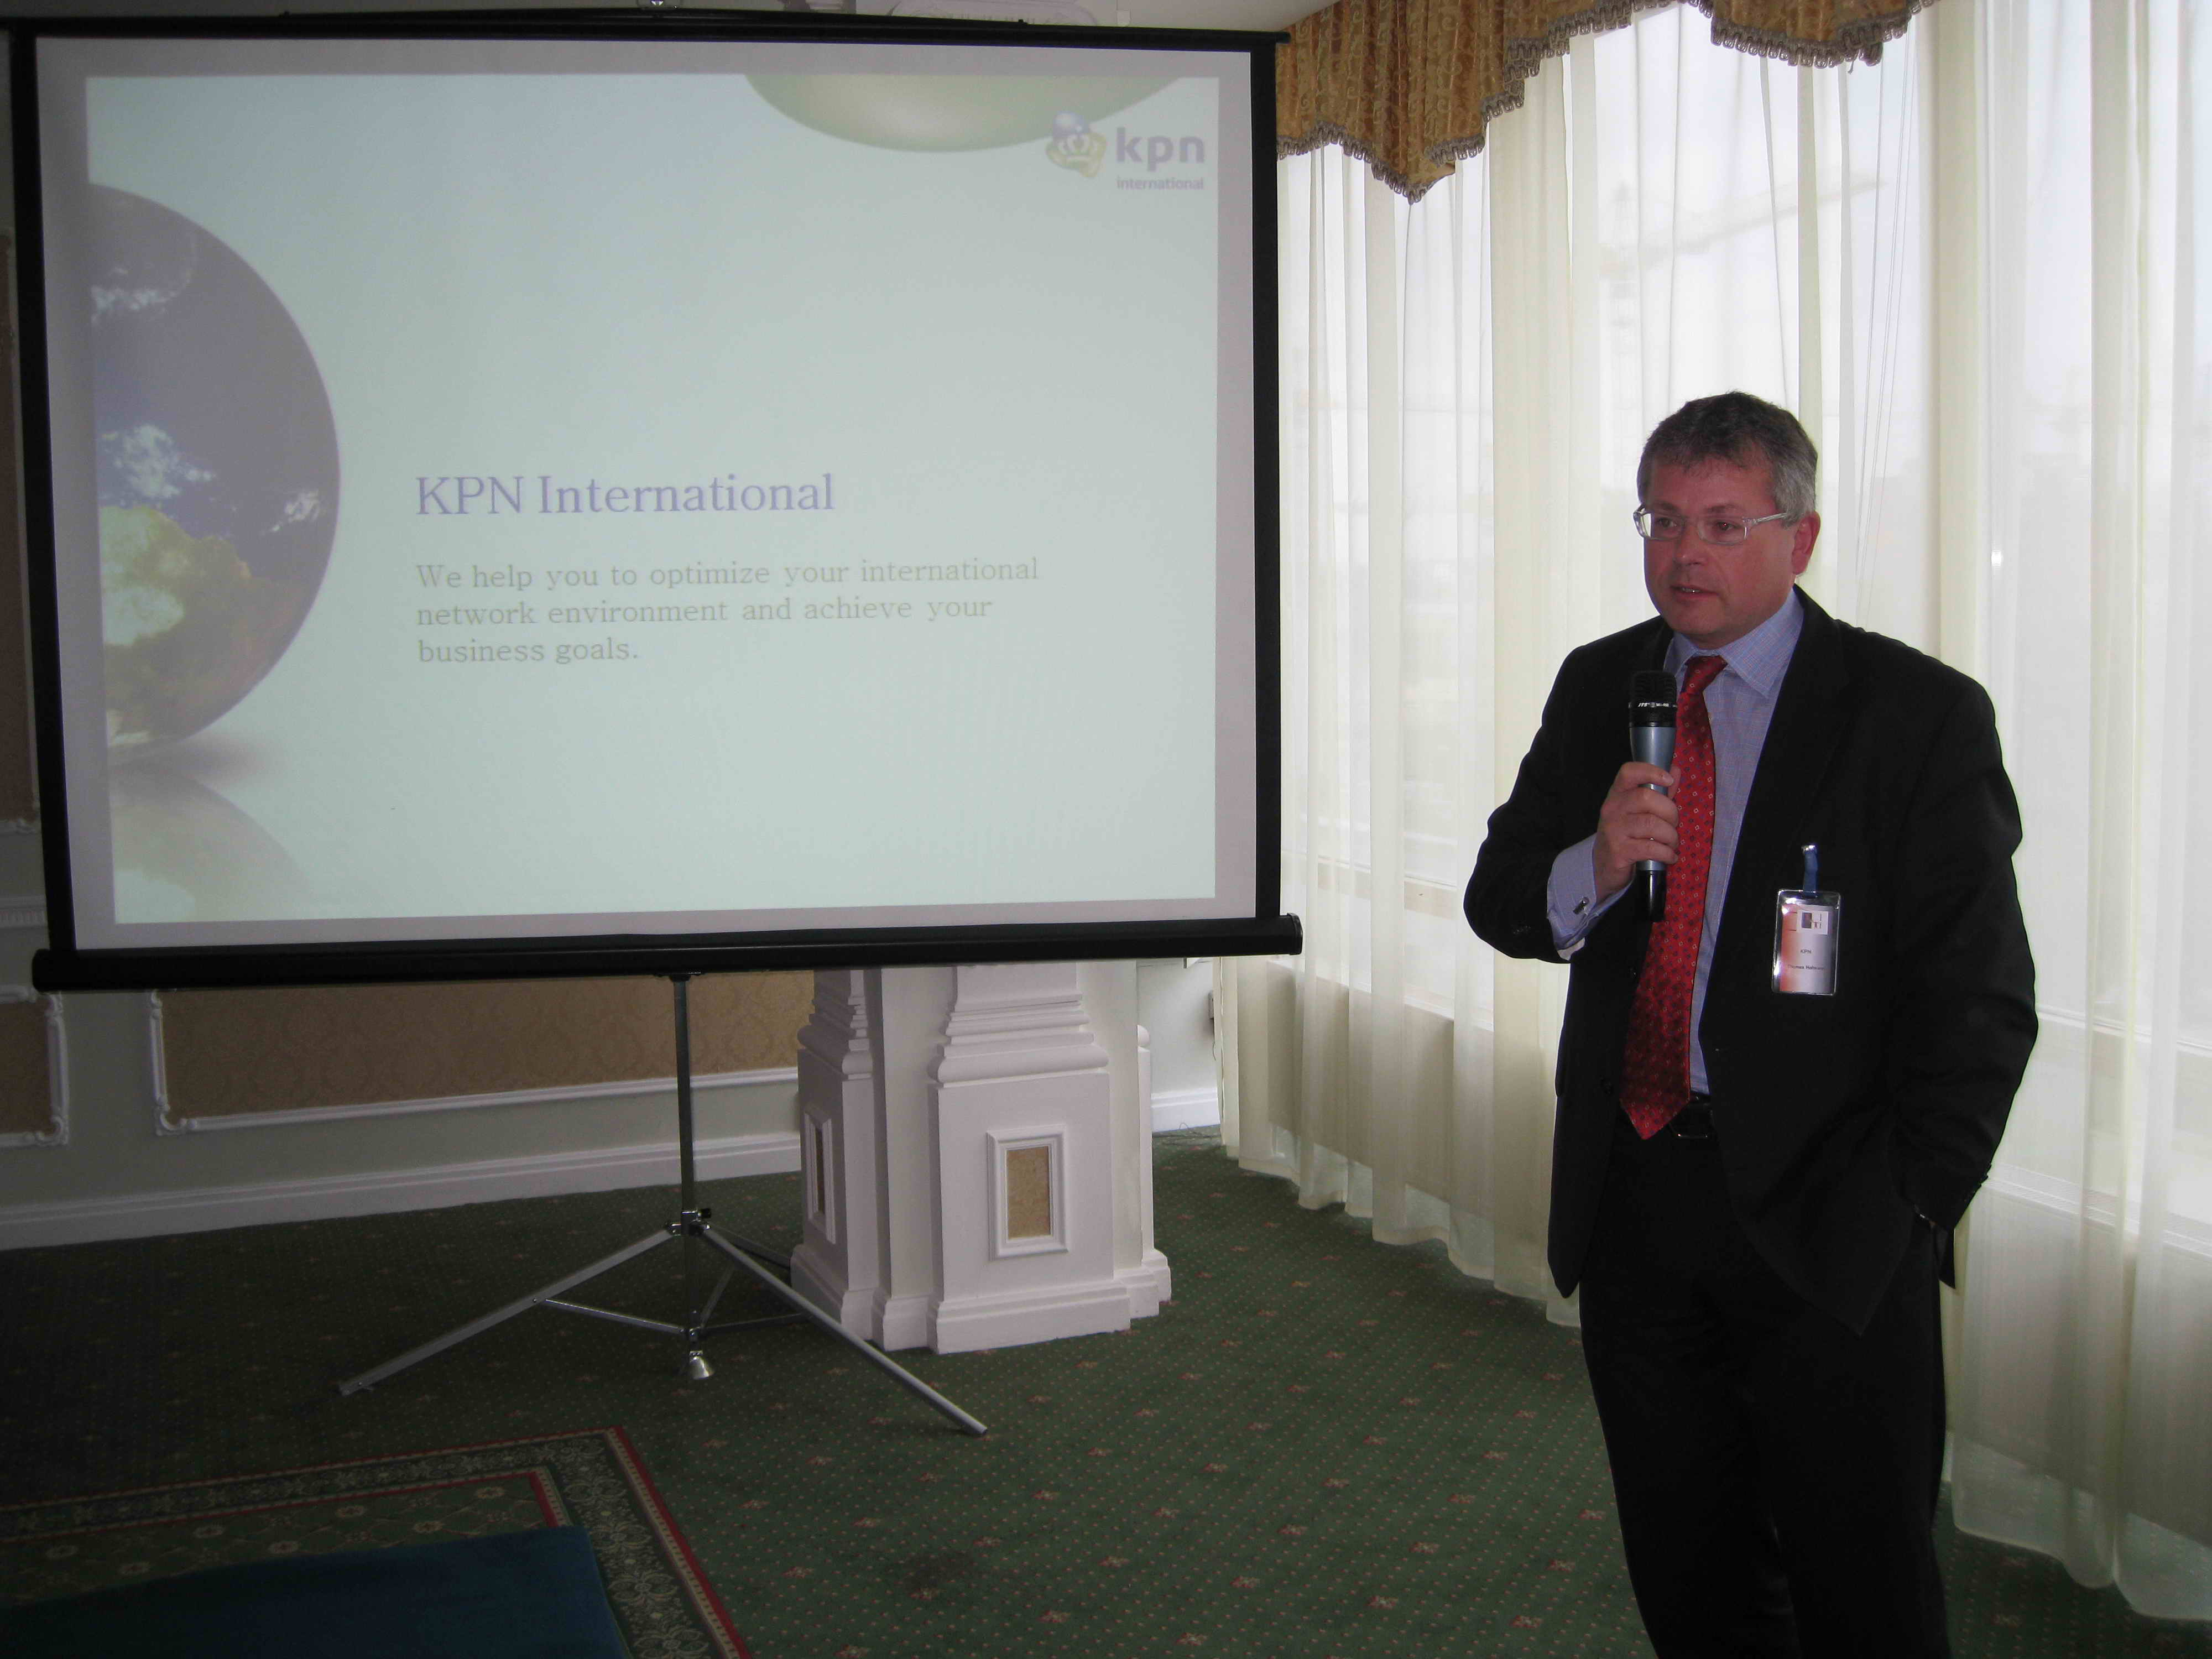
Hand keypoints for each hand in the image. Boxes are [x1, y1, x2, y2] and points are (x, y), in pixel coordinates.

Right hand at [1593, 762, 1678, 898]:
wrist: (1604, 866)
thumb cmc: (1626, 835)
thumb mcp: (1639, 811)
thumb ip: (1658, 792)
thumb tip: (1675, 770)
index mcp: (1617, 795)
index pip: (1629, 772)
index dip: (1650, 771)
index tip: (1668, 780)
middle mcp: (1612, 809)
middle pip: (1646, 798)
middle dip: (1670, 812)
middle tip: (1673, 825)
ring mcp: (1613, 830)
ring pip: (1652, 824)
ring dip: (1670, 836)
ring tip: (1672, 844)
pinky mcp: (1618, 851)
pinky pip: (1650, 847)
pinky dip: (1666, 853)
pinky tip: (1669, 856)